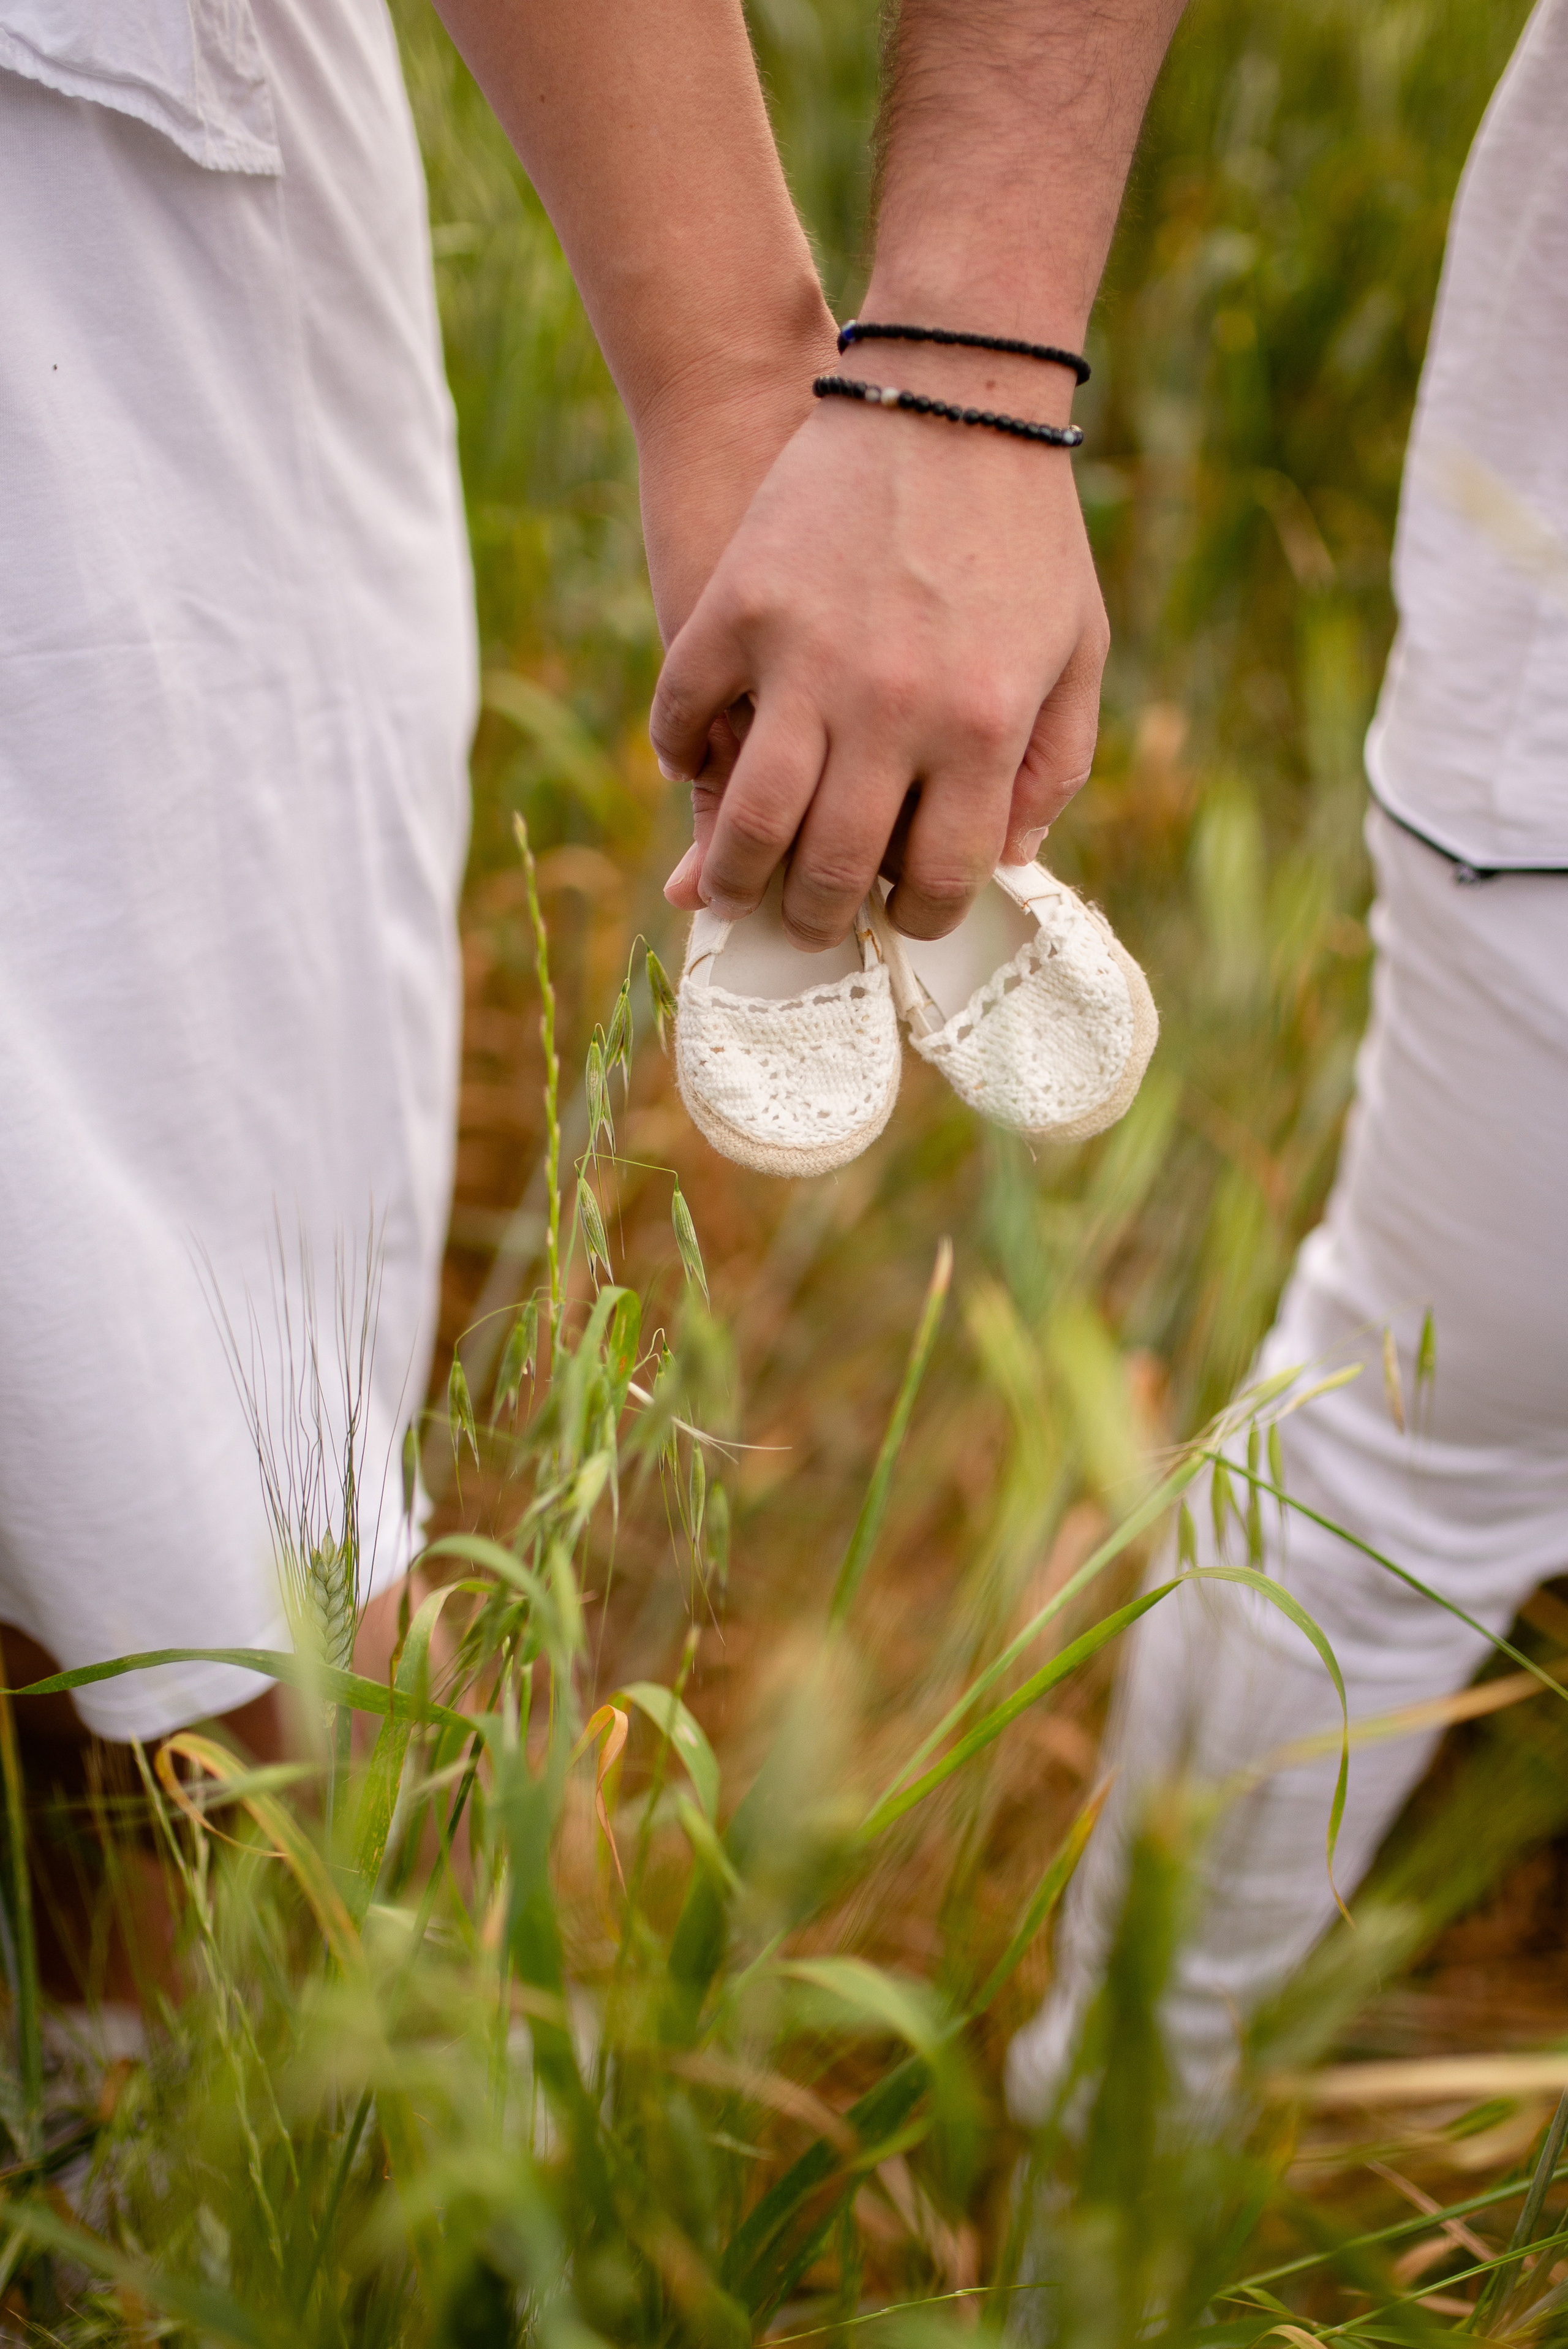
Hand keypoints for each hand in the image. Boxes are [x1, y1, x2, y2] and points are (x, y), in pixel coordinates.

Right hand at [650, 377, 1107, 942]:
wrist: (956, 390)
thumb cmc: (1028, 530)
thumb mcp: (1078, 651)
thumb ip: (1052, 765)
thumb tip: (1004, 860)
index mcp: (981, 729)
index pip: (938, 878)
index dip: (919, 916)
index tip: (902, 914)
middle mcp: (892, 710)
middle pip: (831, 868)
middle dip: (814, 919)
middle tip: (803, 925)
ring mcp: (806, 659)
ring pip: (748, 816)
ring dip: (729, 873)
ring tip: (724, 890)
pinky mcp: (742, 604)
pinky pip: (684, 709)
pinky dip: (677, 749)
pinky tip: (688, 765)